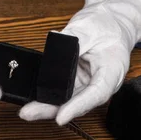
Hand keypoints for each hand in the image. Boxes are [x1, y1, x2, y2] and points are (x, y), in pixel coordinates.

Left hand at [19, 0, 140, 124]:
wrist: (110, 23)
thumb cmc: (105, 25)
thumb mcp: (89, 26)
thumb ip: (72, 41)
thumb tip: (53, 52)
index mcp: (113, 70)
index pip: (96, 93)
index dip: (78, 106)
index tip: (61, 116)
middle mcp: (101, 83)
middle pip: (78, 102)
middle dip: (53, 110)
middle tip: (30, 113)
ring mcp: (87, 84)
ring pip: (68, 101)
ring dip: (47, 107)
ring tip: (27, 111)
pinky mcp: (76, 82)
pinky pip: (62, 93)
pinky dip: (48, 97)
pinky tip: (32, 101)